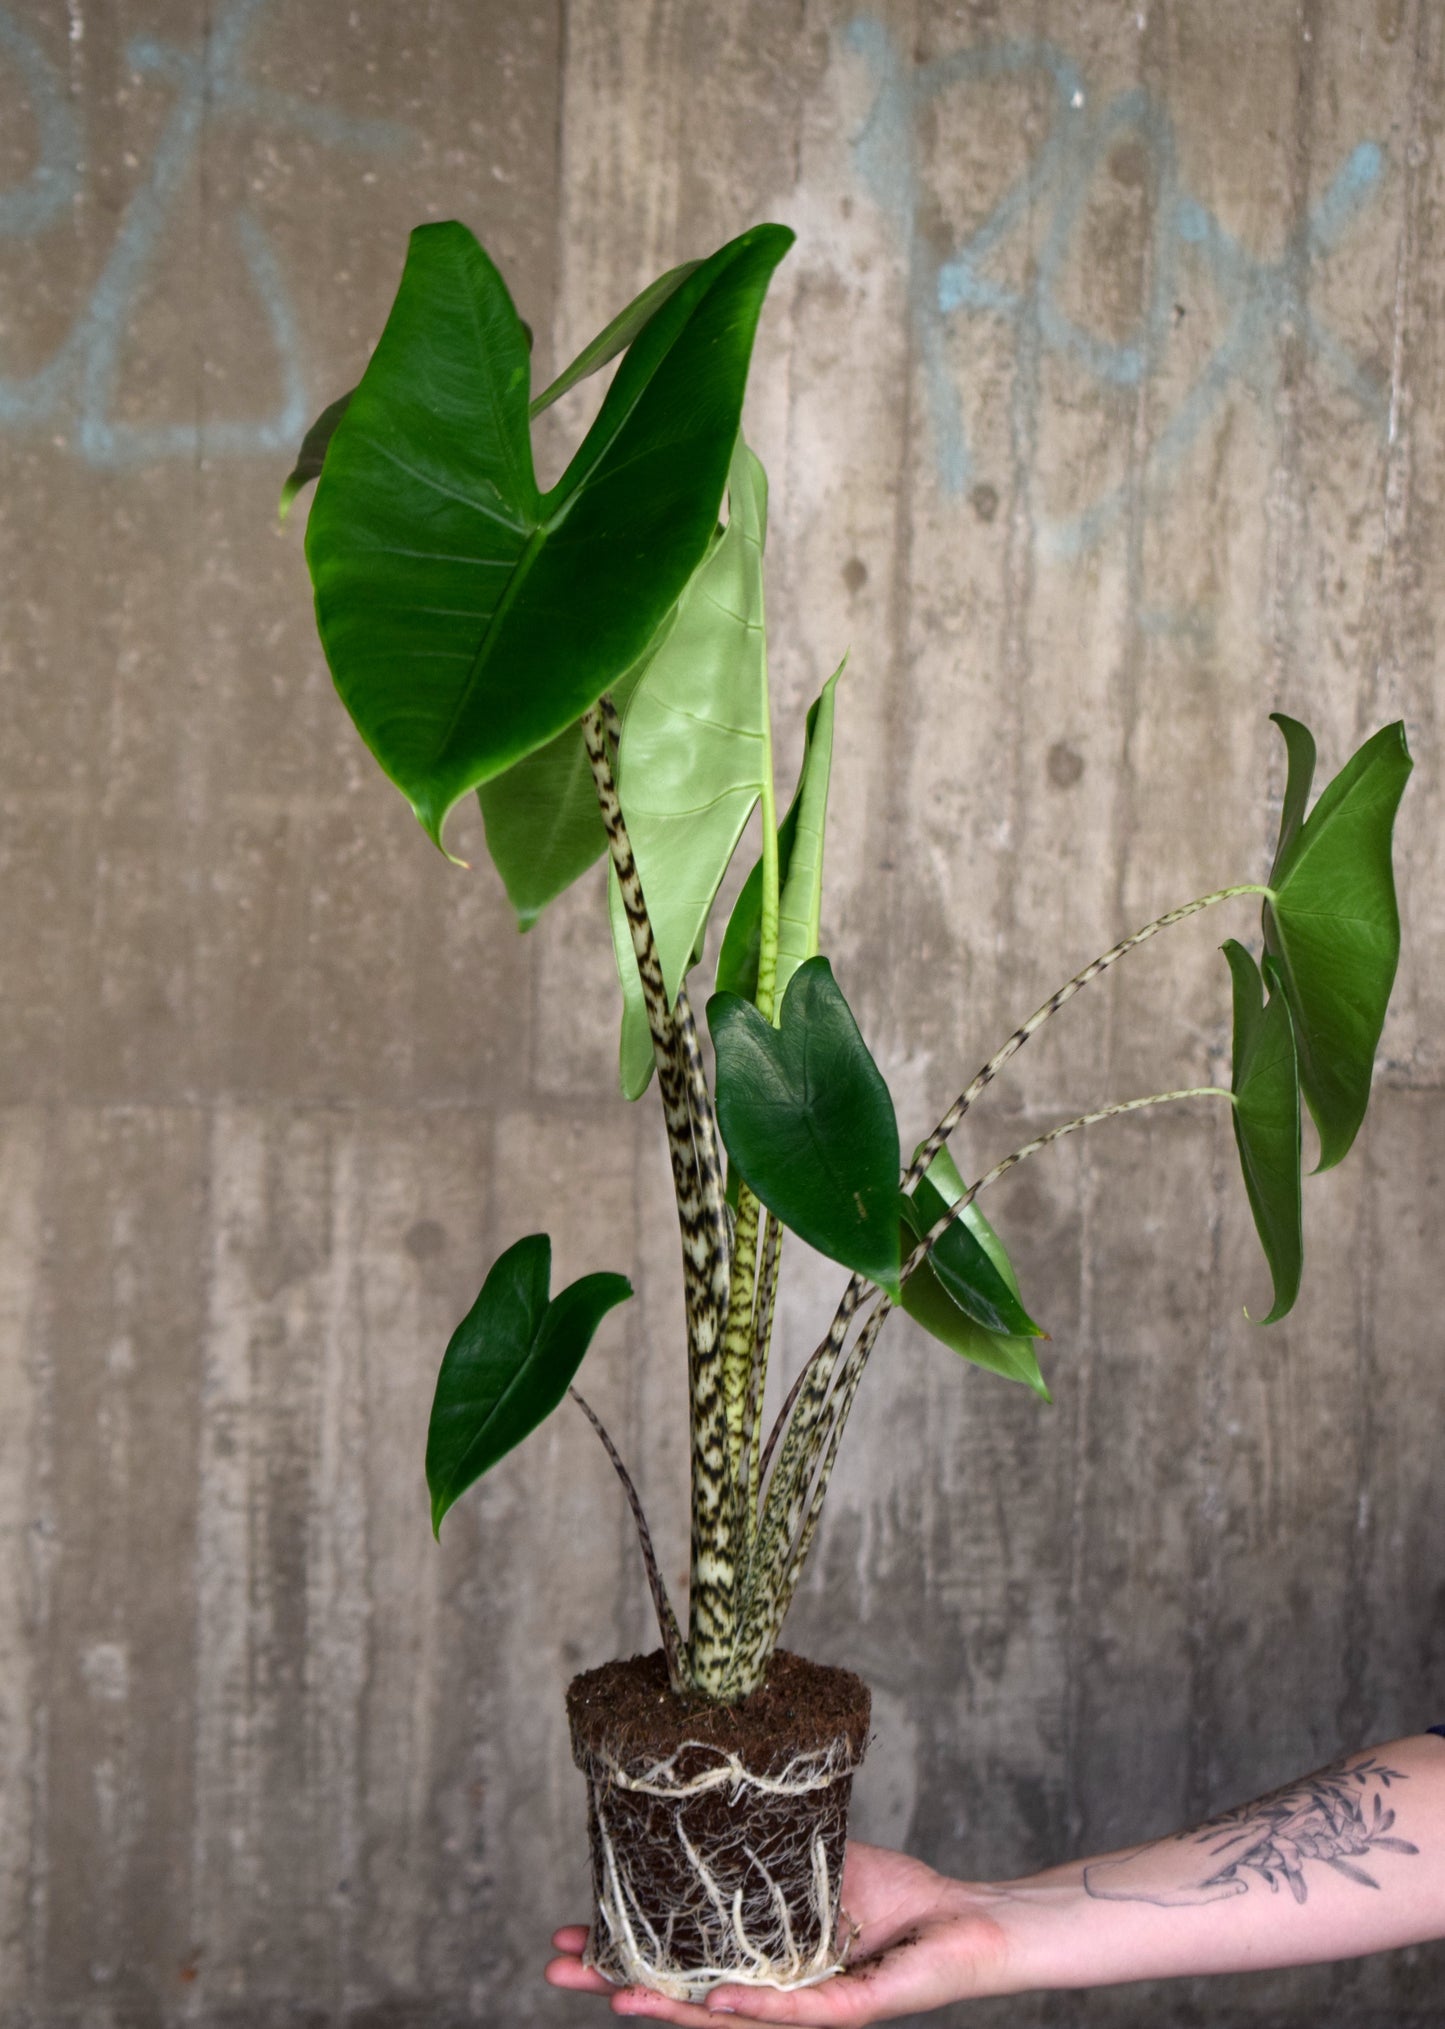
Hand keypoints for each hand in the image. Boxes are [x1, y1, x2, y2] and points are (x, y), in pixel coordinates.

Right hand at [544, 1840, 1011, 2021]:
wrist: (968, 1918)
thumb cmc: (900, 1896)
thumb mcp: (819, 1862)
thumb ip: (770, 1855)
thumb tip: (712, 1809)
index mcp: (762, 1958)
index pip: (682, 1959)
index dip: (625, 1948)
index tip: (566, 1933)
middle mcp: (774, 1993)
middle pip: (685, 1996)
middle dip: (619, 1982)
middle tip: (557, 1970)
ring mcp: (807, 2008)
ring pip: (725, 2017)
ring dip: (670, 2008)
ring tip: (617, 1994)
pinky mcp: (849, 2012)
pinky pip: (793, 2013)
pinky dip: (752, 2008)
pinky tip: (716, 2002)